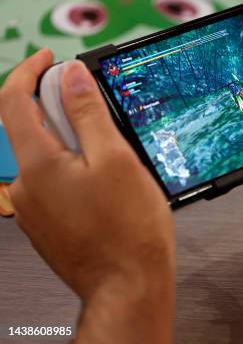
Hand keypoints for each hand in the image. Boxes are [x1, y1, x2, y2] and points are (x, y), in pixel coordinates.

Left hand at [0, 49, 174, 343]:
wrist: (128, 285)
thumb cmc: (128, 229)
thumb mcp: (116, 158)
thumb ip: (88, 113)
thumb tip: (70, 75)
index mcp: (37, 164)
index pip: (13, 101)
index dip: (30, 71)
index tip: (50, 58)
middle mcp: (26, 186)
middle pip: (31, 129)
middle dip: (61, 110)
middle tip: (100, 112)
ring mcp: (34, 209)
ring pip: (46, 157)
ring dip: (71, 143)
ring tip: (113, 159)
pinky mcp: (47, 225)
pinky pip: (54, 182)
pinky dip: (73, 169)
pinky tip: (106, 185)